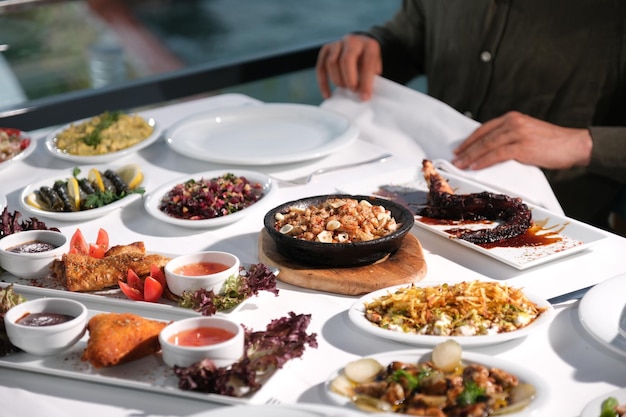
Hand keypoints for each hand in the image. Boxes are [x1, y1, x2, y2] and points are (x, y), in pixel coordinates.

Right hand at [316, 34, 381, 99]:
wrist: (359, 46)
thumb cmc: (368, 61)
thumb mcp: (375, 67)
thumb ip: (371, 79)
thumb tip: (362, 95)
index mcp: (369, 45)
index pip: (367, 63)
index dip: (366, 82)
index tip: (364, 97)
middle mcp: (352, 41)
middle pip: (346, 59)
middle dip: (349, 79)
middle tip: (353, 91)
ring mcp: (338, 43)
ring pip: (331, 63)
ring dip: (337, 80)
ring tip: (344, 88)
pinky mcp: (326, 49)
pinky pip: (321, 67)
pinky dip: (323, 83)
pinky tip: (327, 94)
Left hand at [452, 111, 592, 169]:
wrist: (574, 145)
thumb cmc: (552, 143)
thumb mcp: (527, 133)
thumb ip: (510, 137)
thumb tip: (491, 150)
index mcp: (512, 117)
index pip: (484, 129)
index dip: (470, 140)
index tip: (459, 149)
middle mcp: (513, 122)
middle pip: (483, 137)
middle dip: (466, 149)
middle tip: (454, 159)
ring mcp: (518, 133)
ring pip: (487, 145)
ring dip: (471, 156)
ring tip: (459, 165)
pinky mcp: (523, 146)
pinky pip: (497, 154)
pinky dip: (484, 161)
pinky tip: (474, 166)